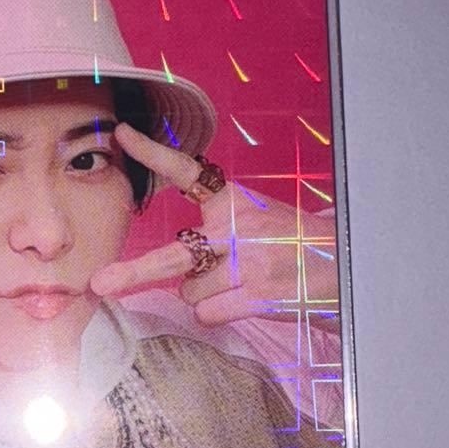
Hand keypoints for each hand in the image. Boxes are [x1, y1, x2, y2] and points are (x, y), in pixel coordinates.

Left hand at [89, 124, 339, 327]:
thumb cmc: (298, 247)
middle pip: (170, 256)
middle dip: (132, 273)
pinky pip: (208, 313)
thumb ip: (219, 232)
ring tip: (241, 284)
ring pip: (189, 292)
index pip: (189, 171)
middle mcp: (239, 229)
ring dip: (205, 295)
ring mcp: (248, 264)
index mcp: (237, 202)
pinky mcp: (258, 296)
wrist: (349, 271)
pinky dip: (218, 314)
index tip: (122, 134)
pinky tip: (247, 301)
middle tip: (99, 284)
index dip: (153, 153)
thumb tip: (176, 275)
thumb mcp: (261, 220)